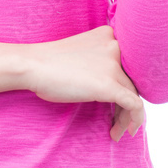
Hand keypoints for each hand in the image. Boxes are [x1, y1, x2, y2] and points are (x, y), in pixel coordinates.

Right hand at [23, 25, 144, 141]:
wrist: (33, 65)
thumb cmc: (49, 62)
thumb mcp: (81, 52)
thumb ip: (100, 60)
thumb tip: (113, 85)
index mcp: (108, 35)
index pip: (129, 63)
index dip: (126, 83)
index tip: (119, 100)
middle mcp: (115, 46)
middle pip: (133, 79)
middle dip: (127, 102)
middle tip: (119, 118)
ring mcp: (113, 65)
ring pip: (134, 94)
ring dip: (126, 116)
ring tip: (117, 130)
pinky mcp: (109, 85)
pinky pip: (134, 105)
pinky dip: (133, 121)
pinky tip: (120, 132)